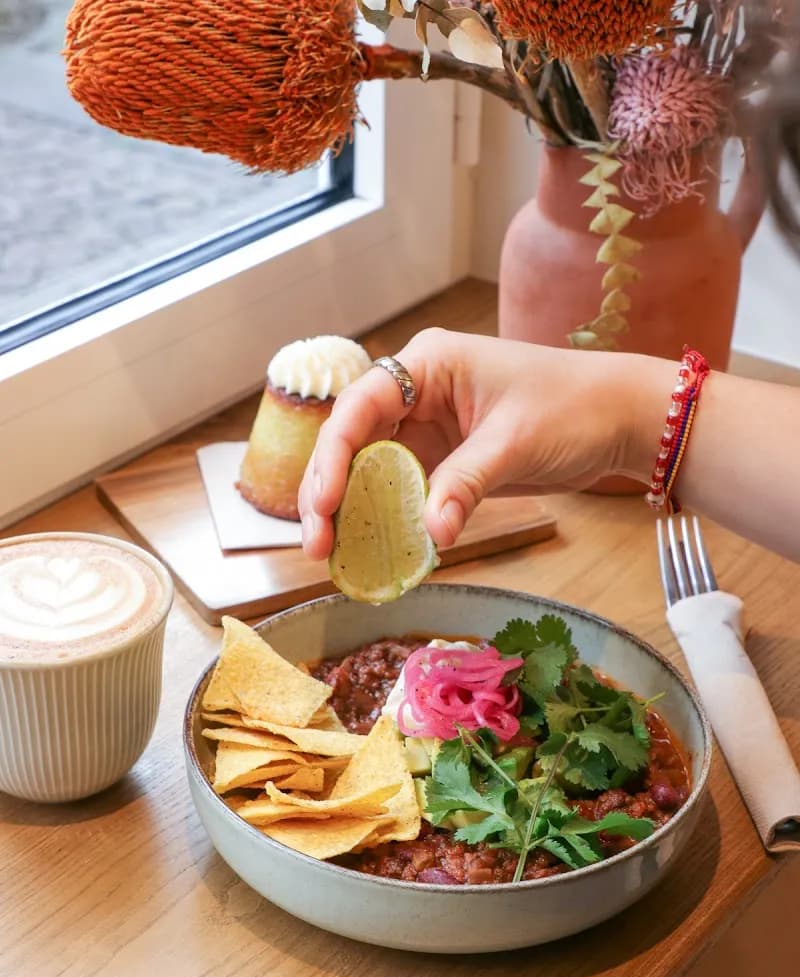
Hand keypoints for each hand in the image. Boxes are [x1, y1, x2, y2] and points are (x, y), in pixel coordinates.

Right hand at [299, 328, 668, 559]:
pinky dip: (386, 518)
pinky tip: (371, 548)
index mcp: (427, 363)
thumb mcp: (515, 443)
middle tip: (318, 545)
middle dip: (330, 492)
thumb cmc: (574, 406)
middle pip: (352, 442)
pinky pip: (401, 489)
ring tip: (332, 554)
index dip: (333, 457)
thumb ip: (466, 483)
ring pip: (369, 469)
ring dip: (350, 510)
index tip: (325, 504)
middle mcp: (417, 392)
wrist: (621, 418)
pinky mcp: (443, 458)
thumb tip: (430, 533)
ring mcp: (428, 426)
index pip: (359, 408)